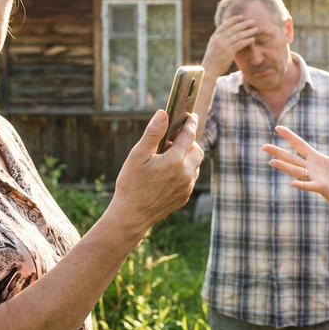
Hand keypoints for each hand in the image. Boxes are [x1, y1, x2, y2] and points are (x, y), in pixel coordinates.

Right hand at [111, 110, 204, 231]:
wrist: (131, 216)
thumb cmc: (131, 184)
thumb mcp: (138, 155)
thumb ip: (153, 133)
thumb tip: (163, 113)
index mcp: (175, 160)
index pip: (189, 135)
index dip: (191, 123)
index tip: (191, 116)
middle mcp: (186, 173)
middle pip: (197, 150)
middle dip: (189, 142)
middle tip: (171, 141)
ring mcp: (187, 187)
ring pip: (196, 165)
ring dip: (187, 157)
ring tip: (167, 157)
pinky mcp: (184, 197)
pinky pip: (191, 179)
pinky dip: (185, 170)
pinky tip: (168, 173)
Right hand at [201, 13, 257, 75]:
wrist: (209, 69)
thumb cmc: (212, 59)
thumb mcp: (213, 46)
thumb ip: (220, 39)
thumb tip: (228, 33)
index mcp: (215, 36)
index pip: (225, 24)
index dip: (234, 19)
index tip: (241, 17)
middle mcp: (219, 39)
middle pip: (234, 28)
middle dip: (244, 24)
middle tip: (252, 21)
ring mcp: (224, 45)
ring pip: (238, 35)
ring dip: (248, 31)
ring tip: (255, 29)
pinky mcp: (229, 52)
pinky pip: (240, 44)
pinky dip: (247, 40)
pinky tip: (253, 39)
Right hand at [262, 123, 328, 213]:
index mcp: (315, 158)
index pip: (299, 144)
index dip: (289, 135)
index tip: (277, 127)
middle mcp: (311, 168)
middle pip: (291, 157)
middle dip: (278, 152)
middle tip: (263, 146)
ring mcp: (314, 178)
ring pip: (296, 171)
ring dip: (284, 167)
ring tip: (271, 162)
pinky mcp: (321, 187)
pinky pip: (309, 186)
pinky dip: (301, 185)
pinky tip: (292, 184)